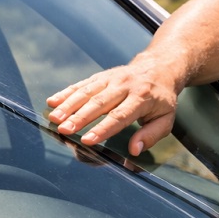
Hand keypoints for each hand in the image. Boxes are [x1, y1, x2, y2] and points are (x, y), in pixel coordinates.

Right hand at [46, 61, 179, 156]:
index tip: (88, 141)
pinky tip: (53, 101)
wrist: (159, 67)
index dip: (103, 128)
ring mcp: (111, 79)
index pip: (120, 116)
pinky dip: (66, 92)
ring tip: (54, 118)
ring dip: (69, 105)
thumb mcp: (166, 119)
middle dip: (80, 117)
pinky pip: (82, 84)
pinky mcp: (101, 76)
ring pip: (87, 91)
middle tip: (64, 130)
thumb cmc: (162, 99)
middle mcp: (124, 86)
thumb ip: (151, 135)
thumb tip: (134, 150)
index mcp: (142, 98)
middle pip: (99, 103)